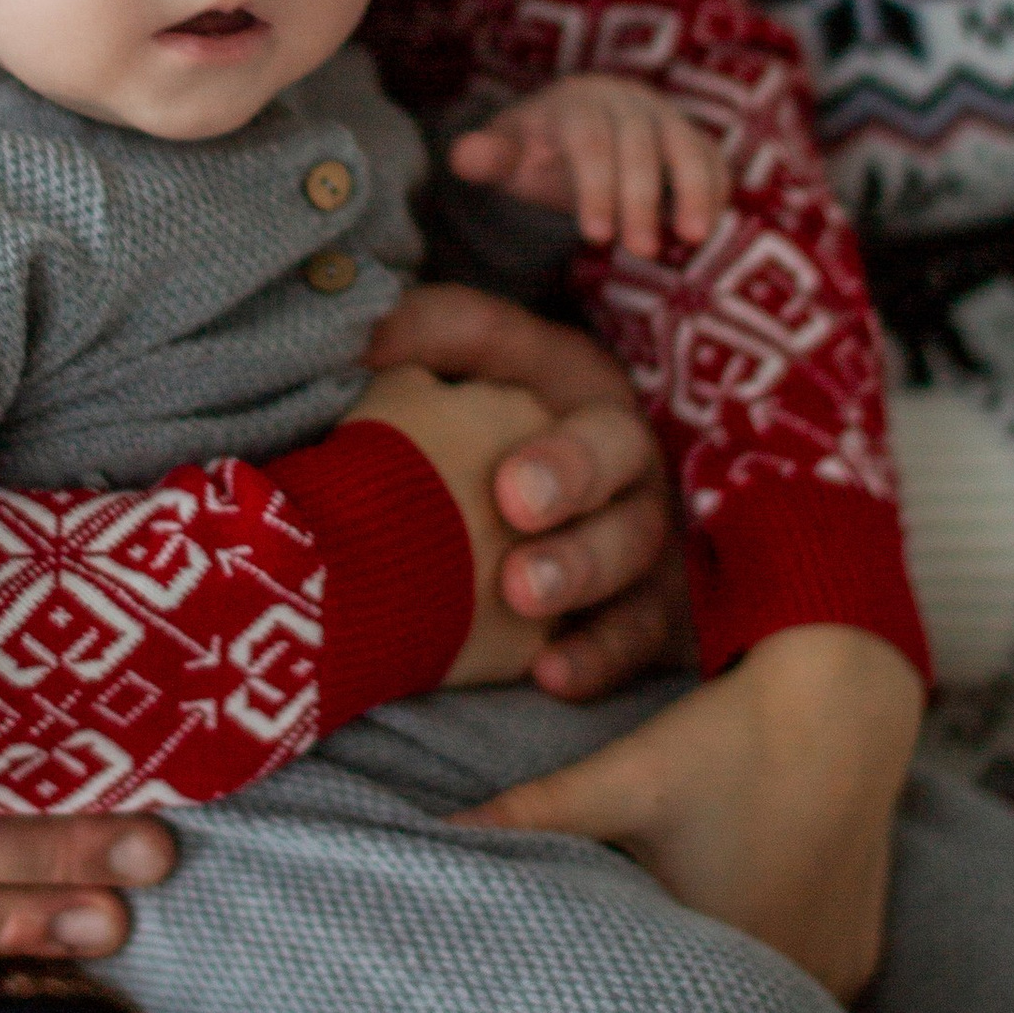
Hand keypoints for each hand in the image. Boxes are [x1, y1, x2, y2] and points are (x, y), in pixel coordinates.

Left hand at [364, 285, 686, 698]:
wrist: (460, 560)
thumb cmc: (447, 459)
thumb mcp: (432, 383)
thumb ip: (417, 342)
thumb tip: (375, 337)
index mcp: (563, 384)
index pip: (547, 364)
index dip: (496, 371)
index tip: (464, 432)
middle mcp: (615, 457)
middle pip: (615, 454)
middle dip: (570, 472)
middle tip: (513, 503)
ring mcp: (635, 539)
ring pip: (635, 550)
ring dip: (581, 569)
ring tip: (522, 595)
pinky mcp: (638, 616)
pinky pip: (634, 642)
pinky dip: (595, 657)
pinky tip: (550, 675)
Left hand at [450, 74, 725, 259]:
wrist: (575, 128)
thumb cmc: (537, 150)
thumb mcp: (509, 154)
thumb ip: (489, 157)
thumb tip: (463, 156)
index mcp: (576, 104)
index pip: (590, 142)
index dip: (596, 187)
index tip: (596, 236)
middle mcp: (625, 103)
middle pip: (640, 146)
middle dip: (642, 200)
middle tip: (641, 252)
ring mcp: (663, 117)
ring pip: (686, 146)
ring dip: (694, 191)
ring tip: (694, 239)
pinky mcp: (691, 136)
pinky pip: (712, 157)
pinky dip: (715, 189)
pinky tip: (707, 229)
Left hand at [458, 624, 923, 1001]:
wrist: (844, 698)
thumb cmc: (725, 739)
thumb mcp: (624, 777)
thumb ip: (531, 812)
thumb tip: (433, 829)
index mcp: (727, 952)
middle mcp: (792, 980)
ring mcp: (835, 974)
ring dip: (720, 1006)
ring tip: (670, 1000)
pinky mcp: (858, 955)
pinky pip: (806, 990)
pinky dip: (770, 983)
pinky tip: (734, 968)